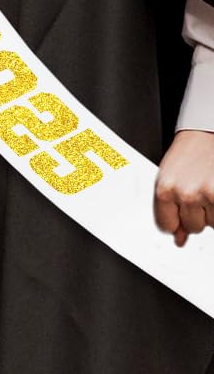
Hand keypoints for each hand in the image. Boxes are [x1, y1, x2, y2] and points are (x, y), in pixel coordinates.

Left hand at [155, 129, 213, 247]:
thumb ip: (171, 209)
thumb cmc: (187, 155)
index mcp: (164, 189)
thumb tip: (179, 241)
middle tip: (197, 191)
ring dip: (211, 212)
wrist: (205, 133)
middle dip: (196, 214)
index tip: (179, 212)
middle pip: (191, 227)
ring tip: (208, 188)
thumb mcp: (170, 179)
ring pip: (210, 224)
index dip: (174, 221)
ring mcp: (207, 195)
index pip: (165, 226)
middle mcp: (185, 194)